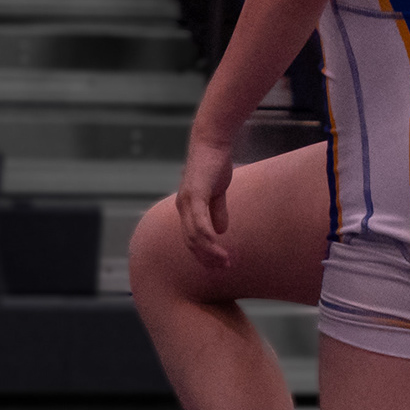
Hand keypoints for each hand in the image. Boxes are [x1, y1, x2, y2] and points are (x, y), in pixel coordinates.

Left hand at [176, 135, 235, 270]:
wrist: (212, 142)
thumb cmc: (214, 163)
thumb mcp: (218, 191)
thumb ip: (217, 211)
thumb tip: (221, 231)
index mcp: (187, 208)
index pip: (191, 239)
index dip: (204, 254)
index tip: (219, 265)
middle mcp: (183, 207)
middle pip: (190, 242)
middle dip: (207, 258)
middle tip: (224, 268)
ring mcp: (187, 201)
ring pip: (194, 236)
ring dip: (209, 251)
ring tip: (225, 261)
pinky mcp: (195, 194)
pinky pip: (198, 221)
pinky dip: (206, 236)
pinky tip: (216, 245)